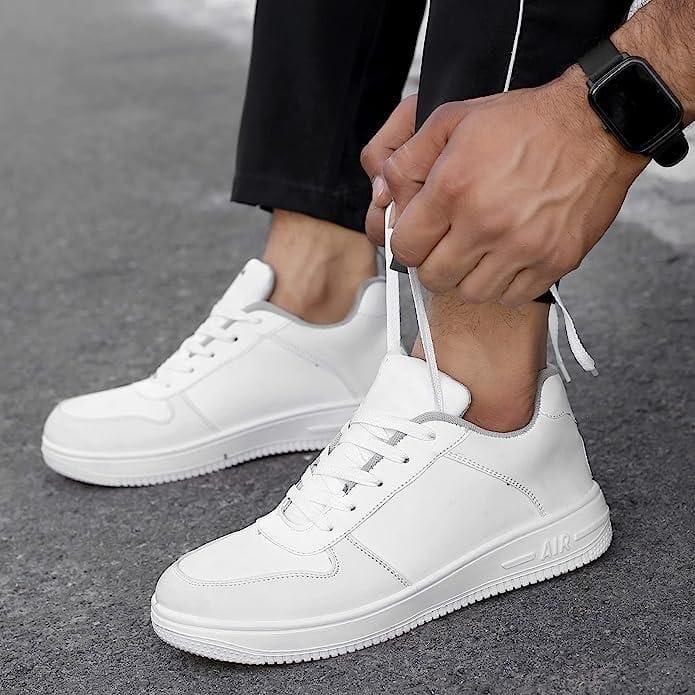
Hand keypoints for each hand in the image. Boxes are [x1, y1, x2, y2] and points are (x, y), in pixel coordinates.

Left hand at [363, 69, 646, 305]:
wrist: (595, 126)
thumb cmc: (525, 124)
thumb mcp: (452, 120)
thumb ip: (408, 160)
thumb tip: (385, 196)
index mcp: (454, 188)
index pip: (405, 247)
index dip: (407, 242)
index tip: (419, 236)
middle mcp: (486, 223)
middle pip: (433, 277)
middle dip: (433, 263)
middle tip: (446, 245)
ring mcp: (522, 247)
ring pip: (470, 293)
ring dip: (466, 277)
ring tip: (476, 252)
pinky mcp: (553, 261)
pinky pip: (511, 297)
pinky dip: (502, 285)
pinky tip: (505, 259)